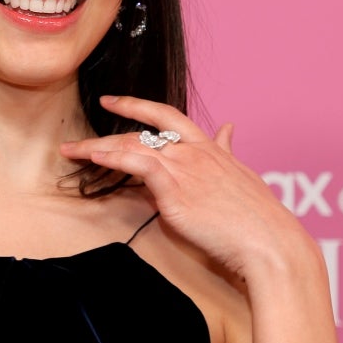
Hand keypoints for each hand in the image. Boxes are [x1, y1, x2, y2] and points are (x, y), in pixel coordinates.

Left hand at [59, 95, 310, 277]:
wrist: (269, 242)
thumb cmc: (259, 217)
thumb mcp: (244, 176)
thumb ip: (228, 151)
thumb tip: (228, 129)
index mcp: (210, 148)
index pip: (168, 116)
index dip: (137, 105)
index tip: (113, 100)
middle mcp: (194, 152)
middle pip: (143, 130)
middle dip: (108, 129)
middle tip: (78, 136)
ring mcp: (184, 168)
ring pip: (133, 146)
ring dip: (98, 147)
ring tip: (72, 150)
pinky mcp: (176, 188)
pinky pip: (136, 164)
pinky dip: (112, 158)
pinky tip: (94, 157)